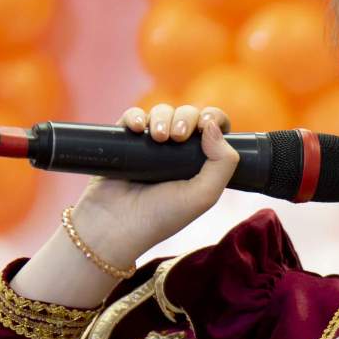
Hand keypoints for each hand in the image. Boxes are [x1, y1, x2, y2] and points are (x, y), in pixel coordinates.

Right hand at [71, 103, 237, 262]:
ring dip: (163, 117)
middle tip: (177, 137)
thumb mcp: (204, 196)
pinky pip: (133, 116)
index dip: (213, 118)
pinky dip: (136, 116)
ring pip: (162, 112)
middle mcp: (177, 152)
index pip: (215, 129)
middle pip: (188, 115)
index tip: (205, 123)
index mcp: (200, 163)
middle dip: (186, 117)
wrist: (115, 225)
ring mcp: (150, 146)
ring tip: (159, 138)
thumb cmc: (161, 216)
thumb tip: (213, 126)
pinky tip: (138, 128)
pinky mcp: (125, 142)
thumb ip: (223, 163)